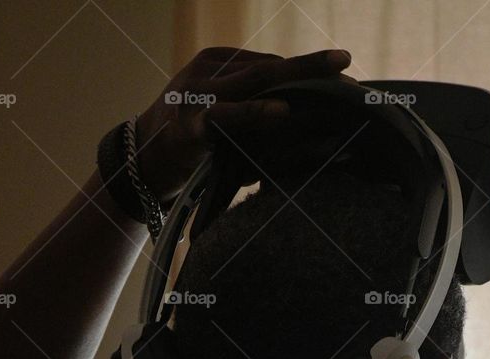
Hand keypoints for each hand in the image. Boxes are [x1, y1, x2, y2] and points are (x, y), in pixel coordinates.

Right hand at [134, 46, 353, 201]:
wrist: (141, 166)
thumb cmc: (190, 147)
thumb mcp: (224, 120)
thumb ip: (255, 113)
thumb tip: (303, 120)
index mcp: (219, 63)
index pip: (272, 63)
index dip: (308, 71)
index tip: (343, 78)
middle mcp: (210, 70)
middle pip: (270, 64)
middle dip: (312, 65)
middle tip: (348, 64)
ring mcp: (199, 93)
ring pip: (256, 80)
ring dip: (299, 78)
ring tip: (334, 83)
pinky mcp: (191, 123)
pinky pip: (229, 115)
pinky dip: (257, 112)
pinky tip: (284, 111)